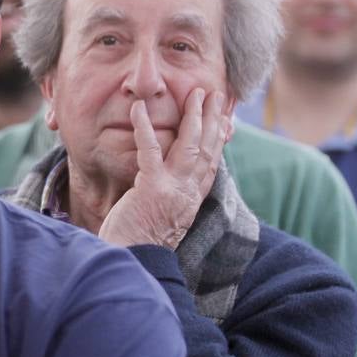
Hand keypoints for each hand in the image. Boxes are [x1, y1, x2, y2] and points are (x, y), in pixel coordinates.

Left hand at [99, 90, 231, 249]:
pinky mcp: (152, 188)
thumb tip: (169, 184)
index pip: (211, 164)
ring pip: (190, 146)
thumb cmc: (138, 242)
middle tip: (217, 95)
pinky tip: (139, 109)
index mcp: (192, 201)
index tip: (225, 120)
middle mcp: (188, 194)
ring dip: (195, 117)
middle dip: (214, 120)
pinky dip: (145, 126)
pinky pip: (150, 150)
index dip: (219, 140)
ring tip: (197, 94)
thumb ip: (170, 199)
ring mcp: (173, 190)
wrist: (130, 261)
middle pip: (207, 150)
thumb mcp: (162, 219)